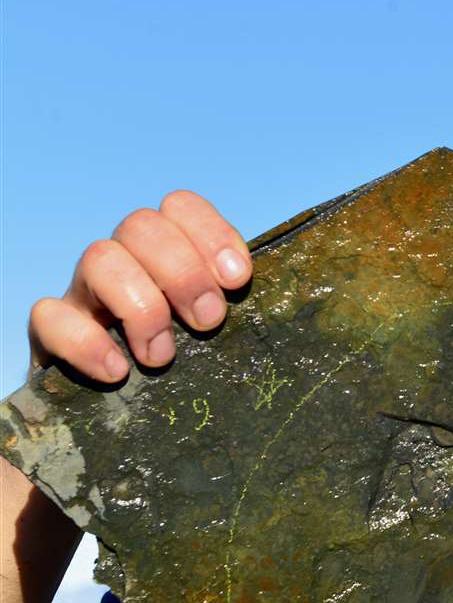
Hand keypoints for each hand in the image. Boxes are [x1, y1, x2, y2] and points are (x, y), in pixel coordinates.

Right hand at [27, 191, 252, 380]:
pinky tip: (118, 371)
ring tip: (162, 356)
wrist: (122, 396)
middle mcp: (123, 260)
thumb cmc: (185, 355)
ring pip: (99, 257)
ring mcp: (84, 291)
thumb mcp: (212, 323)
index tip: (237, 281)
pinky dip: (86, 342)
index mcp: (166, 250)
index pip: (180, 206)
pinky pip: (49, 315)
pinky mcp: (53, 330)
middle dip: (183, 273)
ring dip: (141, 306)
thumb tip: (254, 298)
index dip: (212, 234)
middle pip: (141, 225)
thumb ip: (229, 302)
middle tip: (209, 322)